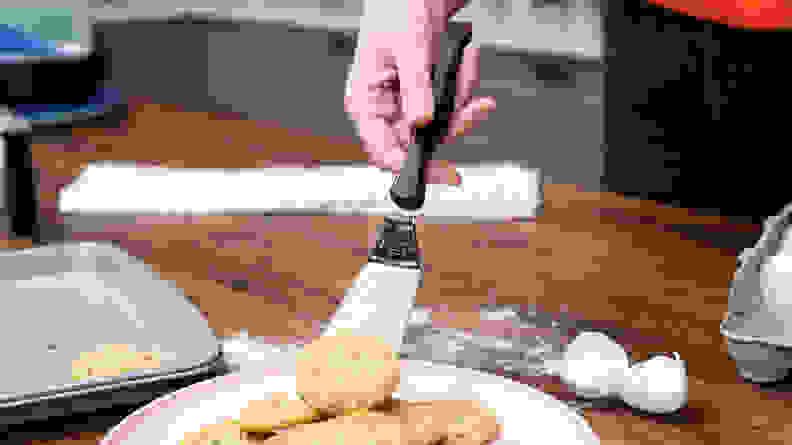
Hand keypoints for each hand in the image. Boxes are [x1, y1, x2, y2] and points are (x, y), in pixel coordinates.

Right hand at [345, 0, 495, 184]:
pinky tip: (466, 59)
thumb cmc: (399, 10)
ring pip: (442, 125)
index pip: (383, 153)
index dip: (412, 169)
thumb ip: (416, 90)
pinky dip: (464, 84)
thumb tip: (422, 125)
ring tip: (465, 61)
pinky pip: (452, 106)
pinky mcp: (426, 96)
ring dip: (461, 94)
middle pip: (420, 143)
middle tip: (477, 108)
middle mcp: (383, 109)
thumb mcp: (410, 49)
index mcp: (364, 102)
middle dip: (453, 120)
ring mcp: (406, 104)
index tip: (445, 172)